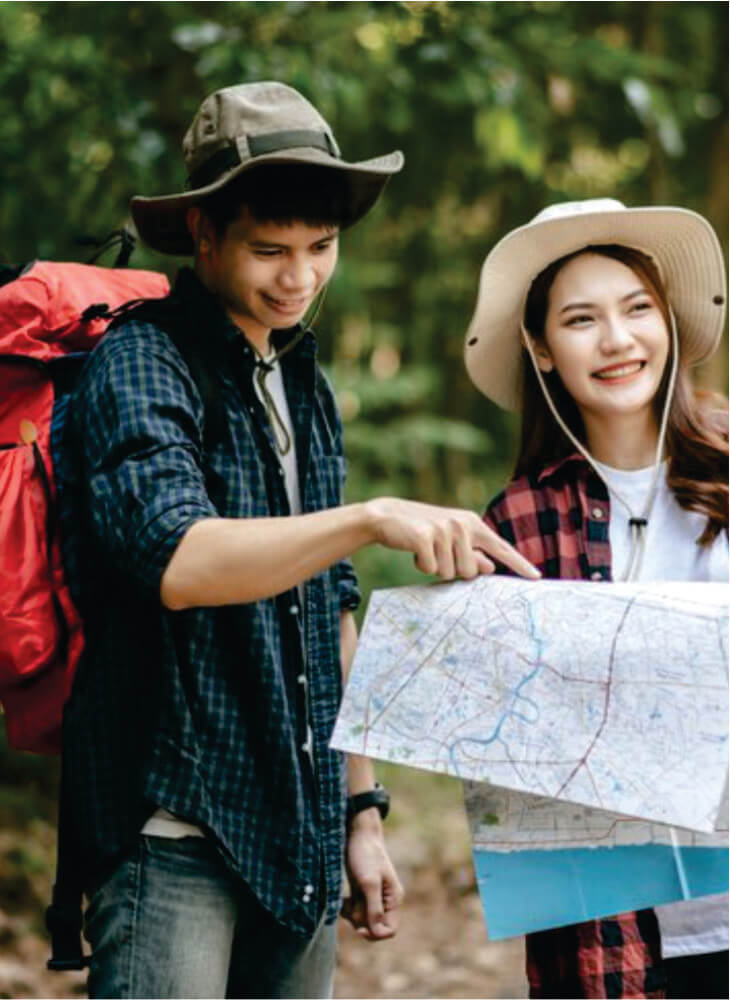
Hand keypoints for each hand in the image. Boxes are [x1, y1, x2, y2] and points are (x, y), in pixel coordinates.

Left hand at [341, 809, 403, 941]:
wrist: (356, 832)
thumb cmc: (365, 855)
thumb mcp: (369, 883)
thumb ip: (374, 909)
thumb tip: (377, 933)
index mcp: (393, 898)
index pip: (389, 929)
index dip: (375, 933)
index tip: (359, 927)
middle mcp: (385, 899)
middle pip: (374, 926)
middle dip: (360, 921)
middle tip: (349, 908)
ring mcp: (372, 895)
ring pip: (362, 919)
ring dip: (351, 914)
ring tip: (344, 901)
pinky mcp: (360, 890)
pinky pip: (354, 910)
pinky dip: (347, 908)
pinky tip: (342, 900)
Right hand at [363, 498, 539, 580]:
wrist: (387, 516)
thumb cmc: (422, 531)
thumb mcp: (450, 539)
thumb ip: (471, 552)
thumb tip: (490, 567)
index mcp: (472, 523)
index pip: (501, 548)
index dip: (519, 564)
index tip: (537, 577)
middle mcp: (462, 524)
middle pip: (469, 572)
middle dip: (452, 570)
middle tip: (437, 553)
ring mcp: (444, 529)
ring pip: (448, 573)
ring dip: (434, 568)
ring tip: (425, 549)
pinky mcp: (425, 537)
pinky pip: (430, 570)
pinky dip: (421, 565)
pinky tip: (414, 550)